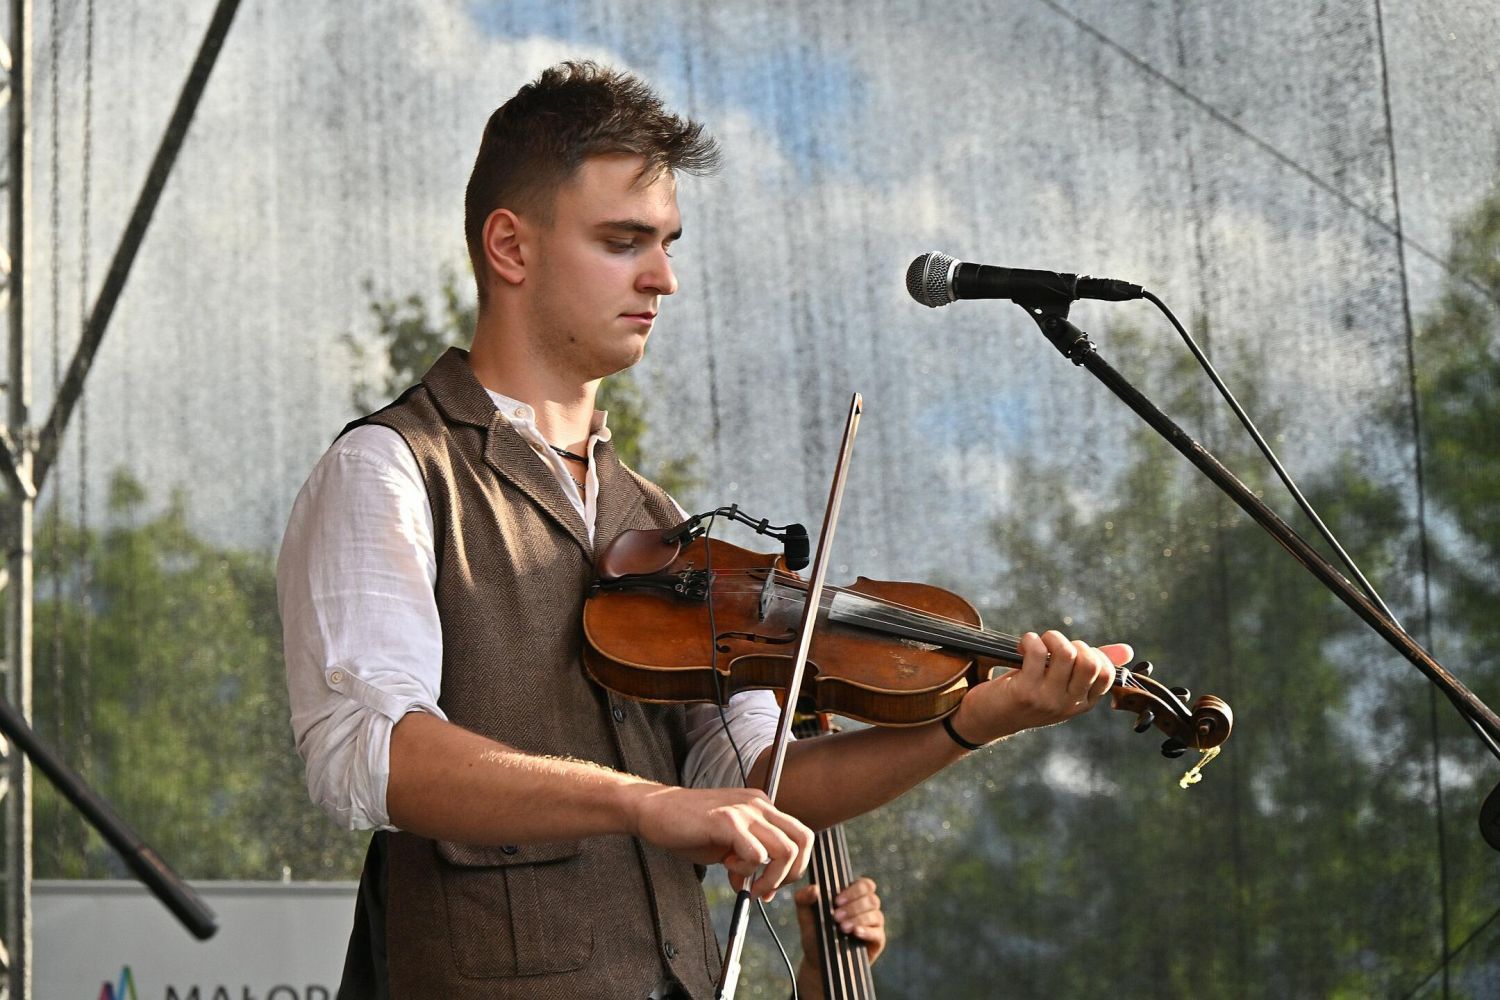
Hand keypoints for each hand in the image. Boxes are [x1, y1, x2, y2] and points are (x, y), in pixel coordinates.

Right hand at [624, 784, 813, 901]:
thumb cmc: (687, 828)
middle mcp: (758, 804)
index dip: (792, 867)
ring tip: (744, 882)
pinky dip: (746, 870)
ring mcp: (744, 811)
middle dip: (791, 874)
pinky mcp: (727, 821)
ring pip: (785, 850)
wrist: (654, 810)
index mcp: (761, 806)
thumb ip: (747, 859)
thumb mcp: (726, 844)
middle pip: (804, 840)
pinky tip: (725, 866)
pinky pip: (757, 854)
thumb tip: (762, 886)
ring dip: (770, 876)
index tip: (768, 887)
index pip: (801, 836)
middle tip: (765, 889)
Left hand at [794, 877, 885, 998]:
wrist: (818, 960)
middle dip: (853, 907)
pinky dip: (867, 931)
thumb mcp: (805, 915)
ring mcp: (873, 924)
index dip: (854, 890)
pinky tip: (856, 932)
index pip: (864, 885)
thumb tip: (813, 888)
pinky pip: (878, 932)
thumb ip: (804, 898)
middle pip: (871, 899)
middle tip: (836, 917)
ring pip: (876, 914)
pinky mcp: (876, 941)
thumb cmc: (814, 933)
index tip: (837, 901)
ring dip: (858, 918)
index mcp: (853, 896)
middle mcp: (866, 908)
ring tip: (842, 928)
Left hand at [954, 630, 1132, 743]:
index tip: (1072, 652)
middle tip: (1053, 646)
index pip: (1107, 674)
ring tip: (1038, 641)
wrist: (988, 719)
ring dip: (1050, 637)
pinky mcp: (1025, 692)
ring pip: (1065, 653)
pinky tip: (1022, 646)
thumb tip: (1128, 650)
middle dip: (1072, 643)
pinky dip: (1031, 639)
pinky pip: (1037, 651)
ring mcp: (1048, 700)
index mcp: (1083, 703)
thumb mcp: (1062, 684)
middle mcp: (1069, 704)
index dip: (1092, 653)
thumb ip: (1092, 666)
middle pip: (1089, 661)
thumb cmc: (1028, 694)